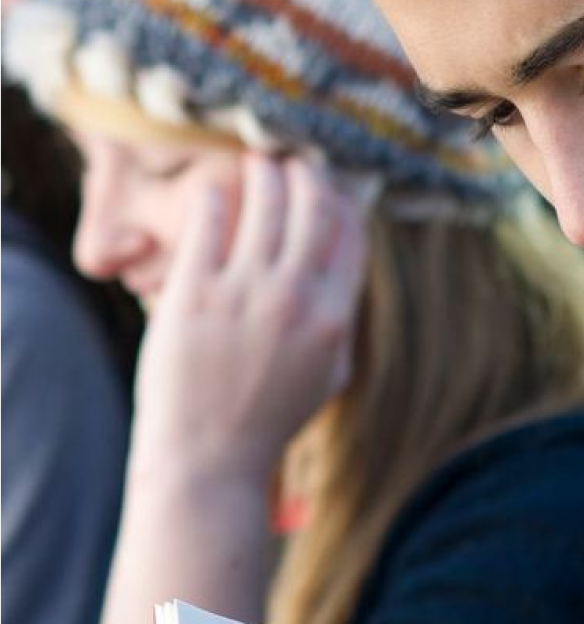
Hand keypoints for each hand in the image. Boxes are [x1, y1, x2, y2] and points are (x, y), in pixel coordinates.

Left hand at [131, 153, 366, 484]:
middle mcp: (296, 298)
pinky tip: (210, 189)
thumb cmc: (268, 422)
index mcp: (334, 318)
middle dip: (307, 176)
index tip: (331, 186)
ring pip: (262, 206)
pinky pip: (207, 227)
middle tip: (294, 162)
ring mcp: (244, 295)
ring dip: (263, 174)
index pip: (350, 237)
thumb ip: (342, 326)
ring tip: (256, 162)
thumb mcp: (328, 376)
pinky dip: (212, 199)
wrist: (209, 461)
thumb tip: (347, 282)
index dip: (344, 201)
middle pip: (312, 209)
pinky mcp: (193, 296)